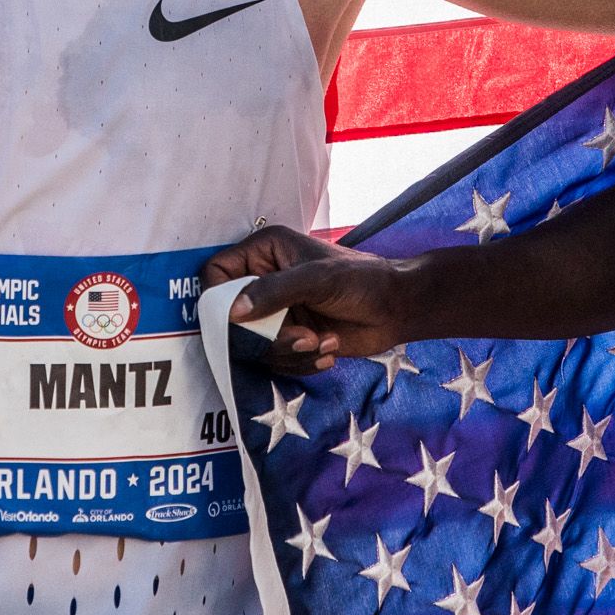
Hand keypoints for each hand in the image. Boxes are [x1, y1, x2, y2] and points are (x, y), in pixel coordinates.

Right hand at [203, 224, 413, 373]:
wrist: (398, 309)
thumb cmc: (362, 280)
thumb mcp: (316, 279)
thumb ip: (273, 292)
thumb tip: (232, 312)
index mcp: (264, 252)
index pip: (216, 272)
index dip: (217, 297)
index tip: (237, 318)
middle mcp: (264, 281)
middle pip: (231, 317)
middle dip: (264, 335)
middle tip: (301, 335)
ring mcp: (276, 312)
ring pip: (252, 344)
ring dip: (287, 350)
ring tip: (321, 341)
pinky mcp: (290, 337)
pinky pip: (274, 359)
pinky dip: (299, 361)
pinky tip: (328, 350)